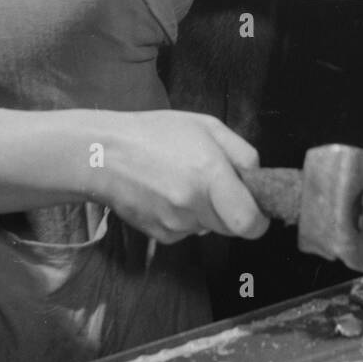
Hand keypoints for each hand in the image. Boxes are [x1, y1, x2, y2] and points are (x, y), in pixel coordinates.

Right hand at [98, 111, 269, 244]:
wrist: (103, 155)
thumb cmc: (156, 133)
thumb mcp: (206, 126)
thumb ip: (242, 153)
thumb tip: (257, 179)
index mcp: (210, 175)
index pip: (250, 223)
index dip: (259, 219)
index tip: (257, 208)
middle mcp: (194, 206)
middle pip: (233, 227)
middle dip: (233, 210)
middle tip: (217, 184)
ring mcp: (176, 225)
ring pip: (209, 228)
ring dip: (207, 211)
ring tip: (184, 181)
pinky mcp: (161, 235)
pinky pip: (187, 231)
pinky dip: (186, 217)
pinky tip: (168, 193)